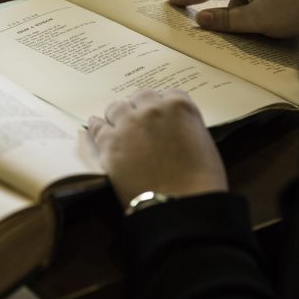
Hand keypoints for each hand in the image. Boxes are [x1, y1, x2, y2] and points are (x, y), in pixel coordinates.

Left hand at [88, 89, 226, 207]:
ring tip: (118, 123)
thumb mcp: (203, 143)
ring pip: (116, 107)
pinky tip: (95, 124)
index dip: (163, 106)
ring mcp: (128, 124)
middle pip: (140, 96)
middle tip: (140, 121)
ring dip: (118, 114)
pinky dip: (97, 125)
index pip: (168, 94)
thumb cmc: (201, 180)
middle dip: (141, 107)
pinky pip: (98, 127)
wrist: (181, 203)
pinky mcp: (110, 143)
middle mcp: (152, 109)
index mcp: (179, 106)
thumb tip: (172, 129)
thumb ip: (185, 127)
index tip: (160, 115)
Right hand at [168, 0, 298, 38]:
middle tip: (233, 31)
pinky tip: (282, 25)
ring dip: (253, 18)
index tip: (173, 1)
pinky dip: (267, 15)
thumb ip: (228, 20)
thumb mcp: (257, 19)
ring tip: (268, 33)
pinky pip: (270, 3)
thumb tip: (201, 18)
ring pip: (254, 2)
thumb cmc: (296, 7)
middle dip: (230, 14)